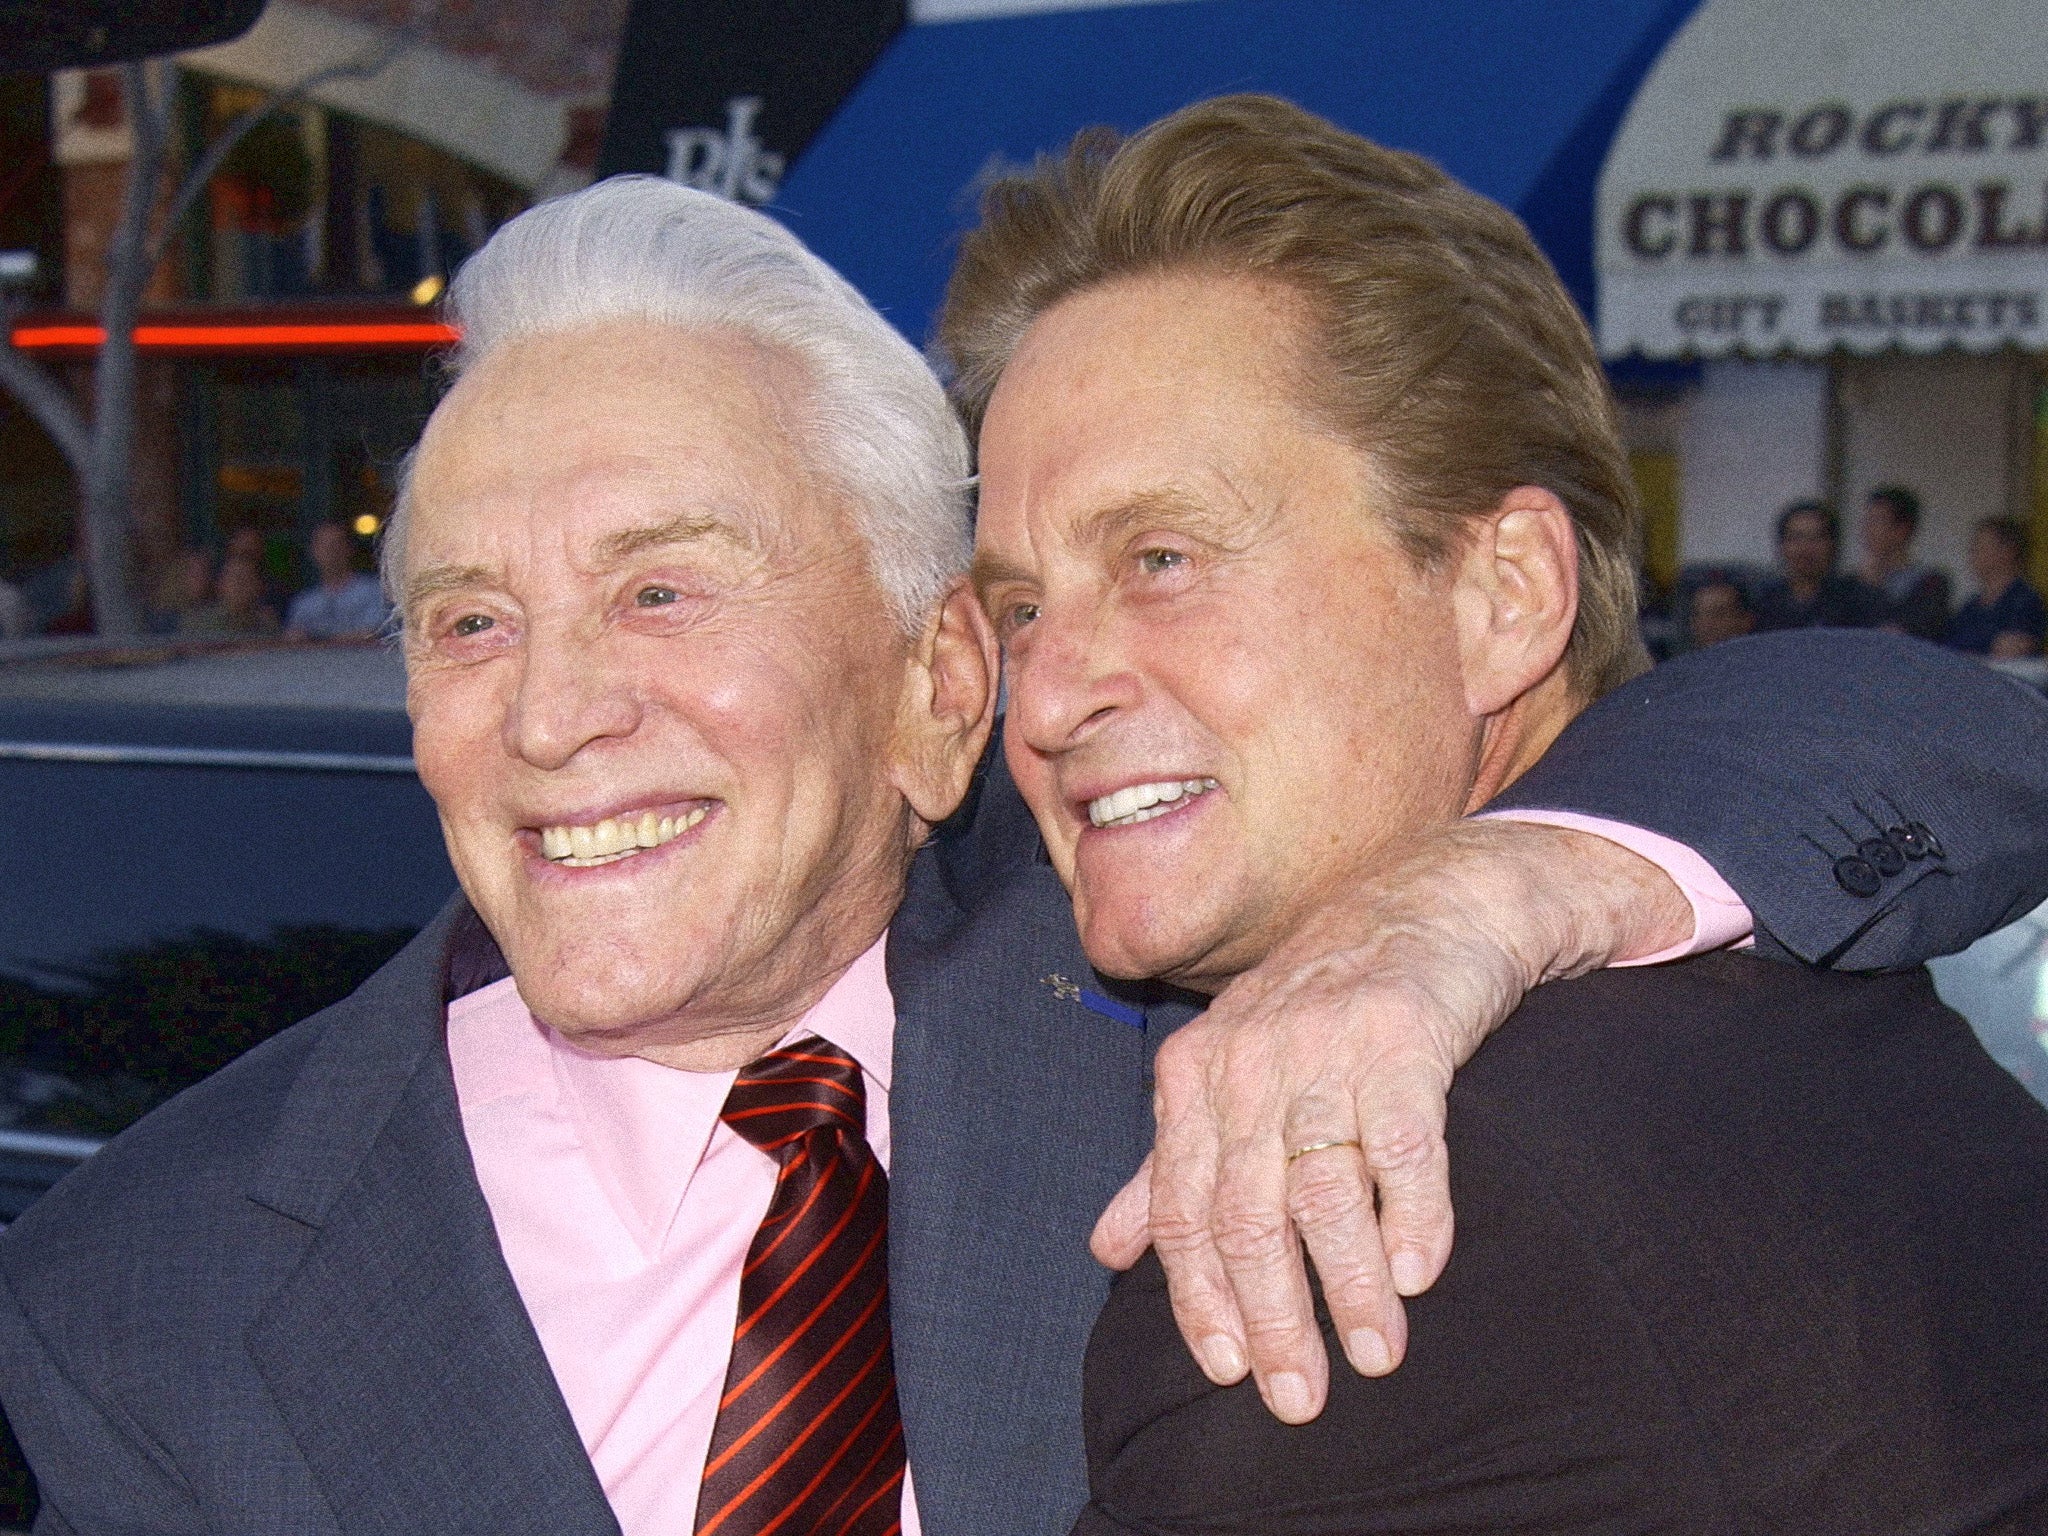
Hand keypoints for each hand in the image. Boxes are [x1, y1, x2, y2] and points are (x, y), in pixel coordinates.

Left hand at [1090, 818, 1694, 1423]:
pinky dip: (1411, 1211)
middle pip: (1246, 1213)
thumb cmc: (1316, 1008)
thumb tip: (1105, 1252)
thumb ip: (1169, 1166)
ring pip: (1322, 1189)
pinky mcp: (1403, 1037)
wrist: (1419, 908)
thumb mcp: (1226, 1074)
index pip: (1182, 1210)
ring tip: (1376, 1357)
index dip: (1199, 1297)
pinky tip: (1420, 1274)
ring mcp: (1324, 1048)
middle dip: (1272, 1315)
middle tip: (1300, 1398)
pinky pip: (1401, 1140)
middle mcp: (1247, 1062)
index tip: (1228, 1371)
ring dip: (1349, 1285)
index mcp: (1193, 1076)